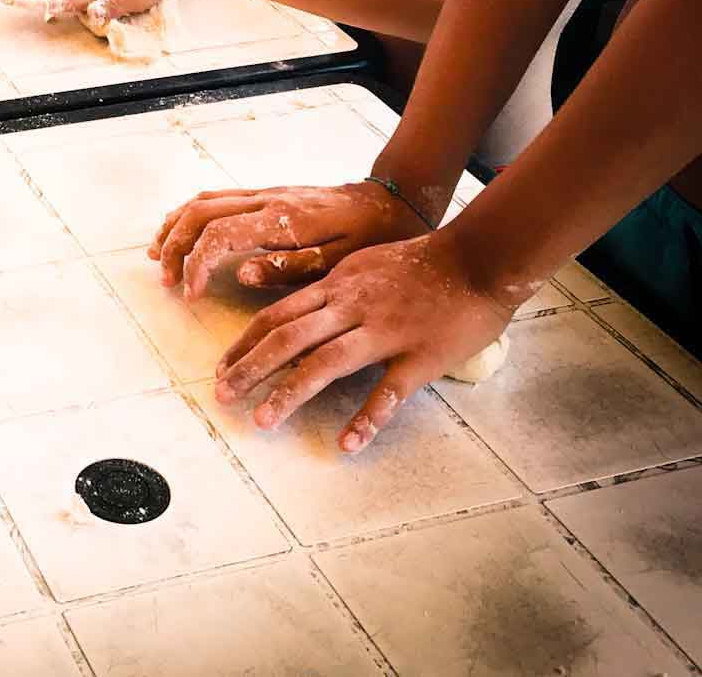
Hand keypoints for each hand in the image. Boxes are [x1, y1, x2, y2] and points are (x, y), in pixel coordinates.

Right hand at [150, 181, 429, 297]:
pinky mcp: (265, 194)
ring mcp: (263, 193)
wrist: (391, 200)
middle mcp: (266, 200)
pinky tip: (180, 231)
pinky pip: (215, 197)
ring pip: (203, 201)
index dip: (197, 264)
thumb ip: (289, 268)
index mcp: (283, 219)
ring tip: (159, 256)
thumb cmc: (370, 237)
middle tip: (168, 281)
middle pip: (200, 213)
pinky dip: (189, 214)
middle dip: (176, 246)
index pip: (220, 235)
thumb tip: (238, 273)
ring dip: (175, 227)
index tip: (191, 295)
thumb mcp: (341, 263)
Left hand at [213, 227, 517, 451]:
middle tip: (222, 395)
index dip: (245, 343)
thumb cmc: (424, 261)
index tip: (222, 367)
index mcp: (337, 286)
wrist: (479, 258)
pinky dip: (367, 418)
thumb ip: (335, 286)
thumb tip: (305, 309)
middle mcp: (352, 306)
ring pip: (326, 362)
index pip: (278, 315)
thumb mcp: (365, 262)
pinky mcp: (420, 357)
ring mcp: (385, 331)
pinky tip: (347, 442)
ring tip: (262, 420)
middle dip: (250, 367)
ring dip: (289, 392)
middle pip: (288, 337)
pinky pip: (389, 392)